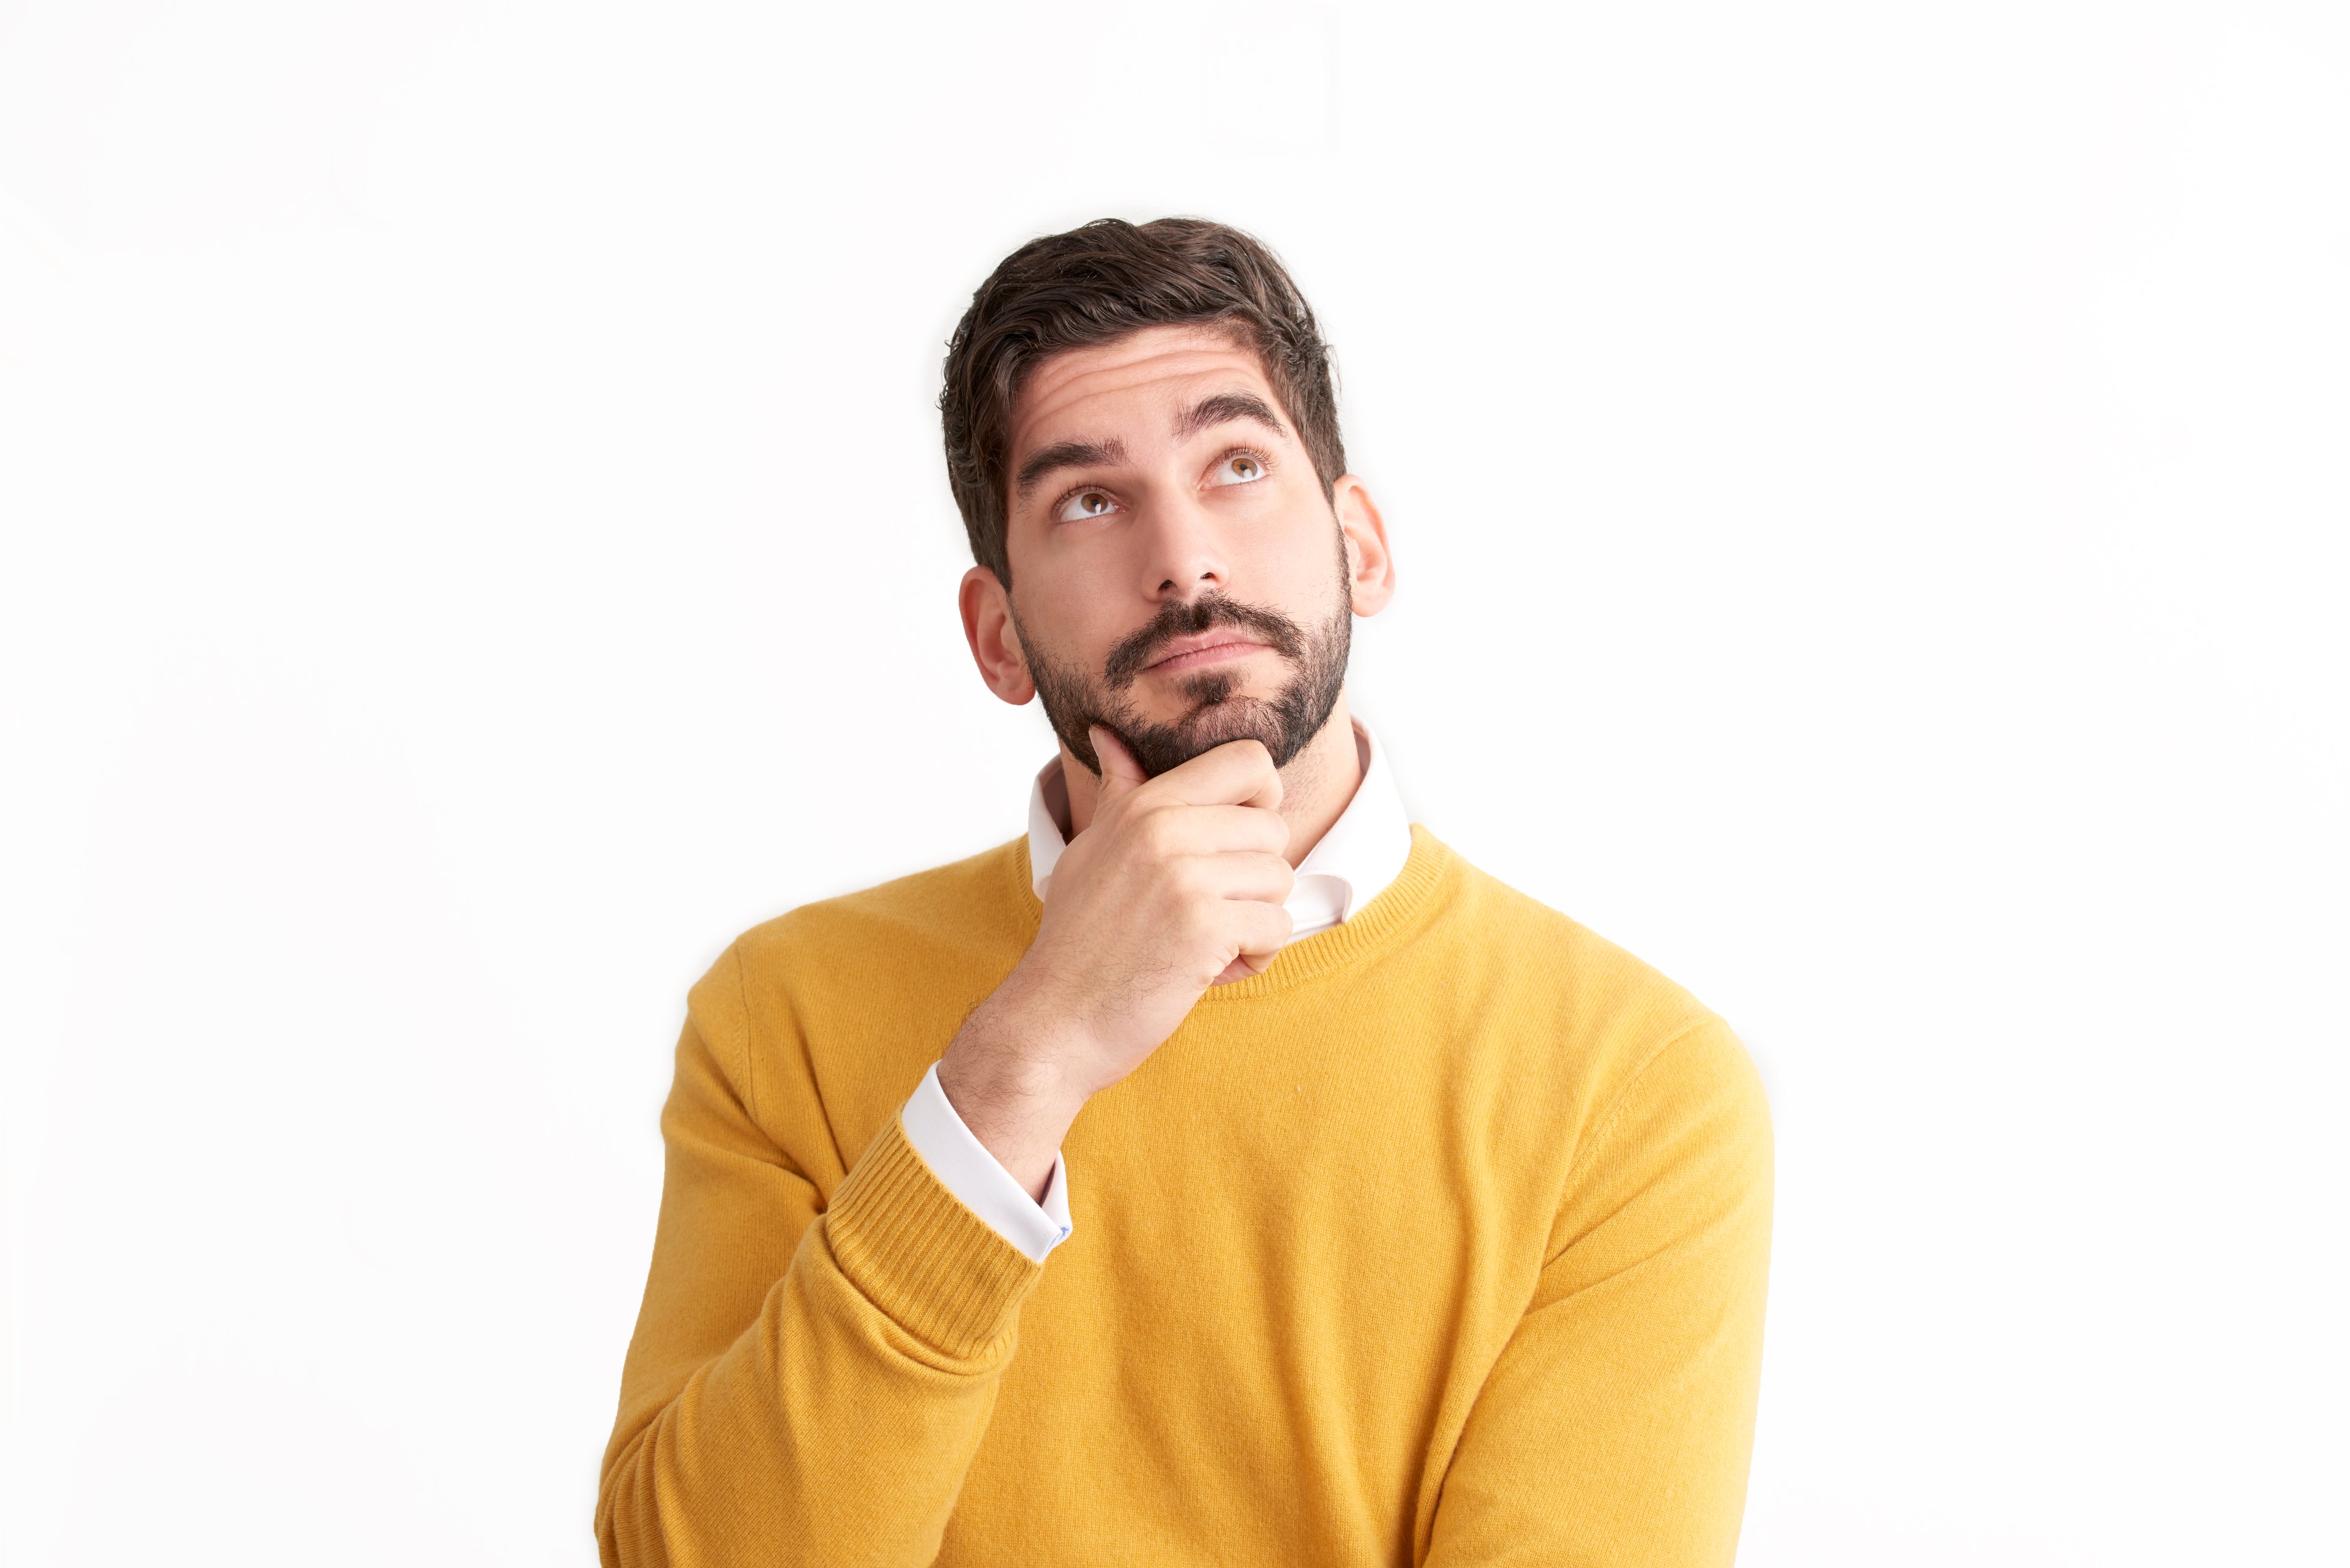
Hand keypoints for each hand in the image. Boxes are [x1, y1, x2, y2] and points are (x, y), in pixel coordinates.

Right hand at [936, 729, 1293, 1196]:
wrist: (1052, 1022)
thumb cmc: (1077, 941)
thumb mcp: (1090, 851)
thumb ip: (1119, 794)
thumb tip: (1108, 736)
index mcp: (1144, 804)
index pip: (1249, 761)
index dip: (1262, 800)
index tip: (1238, 842)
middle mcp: (1163, 829)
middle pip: (1274, 829)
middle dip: (1255, 879)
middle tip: (1208, 913)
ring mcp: (1183, 876)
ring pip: (1281, 880)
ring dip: (1256, 922)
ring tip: (1204, 944)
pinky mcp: (1204, 926)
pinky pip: (1277, 927)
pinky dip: (1255, 957)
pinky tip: (1209, 970)